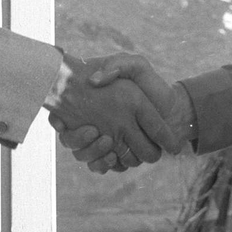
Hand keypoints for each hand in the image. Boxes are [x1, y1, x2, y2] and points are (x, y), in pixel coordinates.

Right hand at [43, 54, 178, 167]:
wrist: (171, 106)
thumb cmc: (149, 84)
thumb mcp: (135, 66)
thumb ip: (117, 66)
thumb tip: (95, 80)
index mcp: (95, 105)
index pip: (65, 118)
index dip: (60, 121)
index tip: (65, 121)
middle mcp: (95, 125)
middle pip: (73, 141)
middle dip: (79, 139)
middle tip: (93, 130)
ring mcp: (104, 142)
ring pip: (86, 156)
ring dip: (93, 152)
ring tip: (108, 142)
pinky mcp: (115, 156)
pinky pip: (100, 166)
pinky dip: (103, 165)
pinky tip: (113, 156)